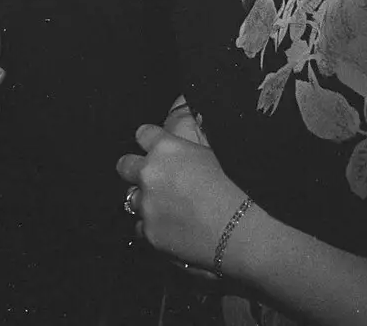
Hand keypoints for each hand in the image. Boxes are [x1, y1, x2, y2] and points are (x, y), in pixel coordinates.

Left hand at [117, 122, 249, 270]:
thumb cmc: (238, 188)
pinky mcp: (149, 232)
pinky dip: (153, 226)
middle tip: (151, 178)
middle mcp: (149, 173)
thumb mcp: (213, 155)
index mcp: (166, 148)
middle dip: (134, 169)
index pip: (143, 133)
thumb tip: (184, 151)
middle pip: (125, 165)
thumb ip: (188, 152)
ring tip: (167, 209)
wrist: (242, 230)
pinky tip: (171, 229)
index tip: (155, 147)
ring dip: (146, 200)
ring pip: (132, 198)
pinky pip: (141, 226)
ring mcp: (147, 204)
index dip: (149, 140)